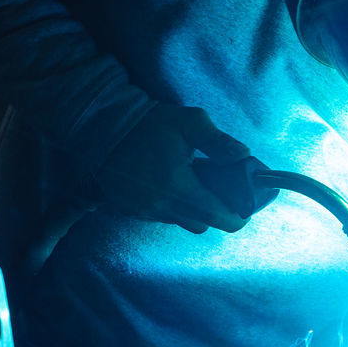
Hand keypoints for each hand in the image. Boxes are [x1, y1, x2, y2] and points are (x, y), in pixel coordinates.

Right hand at [94, 104, 252, 233]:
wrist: (102, 127)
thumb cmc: (149, 124)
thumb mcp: (190, 122)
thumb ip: (218, 141)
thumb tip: (243, 155)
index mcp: (178, 187)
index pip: (216, 216)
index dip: (236, 218)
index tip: (245, 211)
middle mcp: (160, 205)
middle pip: (201, 224)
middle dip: (215, 213)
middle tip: (221, 193)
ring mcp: (142, 210)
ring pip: (180, 222)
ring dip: (192, 210)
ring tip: (195, 186)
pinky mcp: (128, 209)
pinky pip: (160, 217)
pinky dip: (171, 207)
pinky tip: (171, 187)